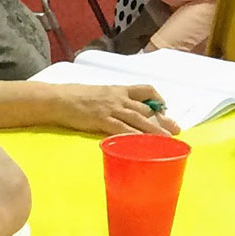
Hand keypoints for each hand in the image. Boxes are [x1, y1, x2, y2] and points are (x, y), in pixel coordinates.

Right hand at [52, 84, 178, 136]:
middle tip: (176, 130)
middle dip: (163, 120)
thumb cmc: (74, 96)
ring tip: (167, 140)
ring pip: (139, 120)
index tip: (164, 108)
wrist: (58, 99)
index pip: (145, 90)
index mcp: (118, 90)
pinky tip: (142, 146)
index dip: (157, 98)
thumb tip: (122, 109)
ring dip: (155, 131)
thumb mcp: (99, 93)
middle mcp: (119, 98)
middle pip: (147, 109)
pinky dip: (134, 138)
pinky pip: (123, 130)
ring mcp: (112, 110)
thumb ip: (113, 99)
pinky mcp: (103, 121)